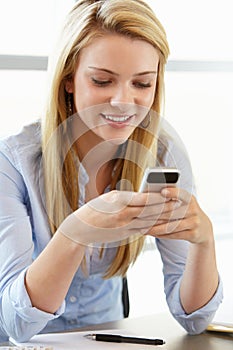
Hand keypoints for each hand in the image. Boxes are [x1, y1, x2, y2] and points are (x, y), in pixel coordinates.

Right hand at [58, 190, 178, 246]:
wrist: (80, 229)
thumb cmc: (93, 210)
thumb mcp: (108, 198)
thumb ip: (126, 198)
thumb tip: (144, 196)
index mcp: (118, 201)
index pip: (143, 198)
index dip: (159, 196)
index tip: (170, 191)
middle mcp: (122, 214)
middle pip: (149, 210)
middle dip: (166, 206)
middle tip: (180, 201)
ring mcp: (124, 226)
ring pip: (148, 221)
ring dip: (163, 217)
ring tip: (176, 212)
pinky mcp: (124, 234)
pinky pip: (143, 229)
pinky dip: (154, 226)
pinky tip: (164, 223)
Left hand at [146, 187, 212, 243]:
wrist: (203, 228)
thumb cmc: (186, 211)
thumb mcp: (184, 202)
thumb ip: (172, 198)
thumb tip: (151, 194)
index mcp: (190, 199)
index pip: (181, 194)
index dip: (173, 193)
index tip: (162, 192)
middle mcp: (193, 210)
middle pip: (171, 213)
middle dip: (154, 215)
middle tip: (140, 216)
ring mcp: (194, 223)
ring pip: (171, 226)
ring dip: (155, 228)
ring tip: (142, 228)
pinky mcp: (193, 234)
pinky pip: (174, 235)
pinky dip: (161, 235)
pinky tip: (151, 233)